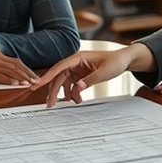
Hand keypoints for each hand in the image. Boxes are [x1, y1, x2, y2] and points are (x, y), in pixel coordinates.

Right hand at [0, 52, 38, 85]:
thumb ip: (1, 66)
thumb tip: (15, 74)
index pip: (17, 62)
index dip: (27, 69)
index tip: (34, 76)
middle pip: (16, 67)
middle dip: (27, 74)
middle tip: (36, 81)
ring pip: (10, 72)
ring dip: (21, 78)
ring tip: (28, 83)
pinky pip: (0, 77)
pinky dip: (9, 80)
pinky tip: (15, 84)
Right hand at [31, 45, 150, 105]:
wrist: (124, 60)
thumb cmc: (115, 62)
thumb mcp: (104, 72)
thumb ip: (90, 80)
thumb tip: (77, 88)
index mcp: (79, 57)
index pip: (59, 67)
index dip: (48, 76)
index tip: (38, 84)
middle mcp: (75, 62)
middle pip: (59, 76)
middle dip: (53, 90)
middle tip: (50, 104)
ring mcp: (77, 69)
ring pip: (64, 82)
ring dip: (62, 93)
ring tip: (62, 105)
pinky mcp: (81, 75)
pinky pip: (72, 85)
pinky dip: (72, 93)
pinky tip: (76, 101)